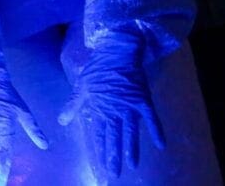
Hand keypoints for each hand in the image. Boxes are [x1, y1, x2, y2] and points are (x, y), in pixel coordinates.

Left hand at [58, 39, 164, 180]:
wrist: (117, 51)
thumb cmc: (97, 68)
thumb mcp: (80, 87)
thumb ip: (72, 105)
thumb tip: (62, 121)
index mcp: (99, 108)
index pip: (99, 134)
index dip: (100, 150)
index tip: (100, 165)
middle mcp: (114, 111)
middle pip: (114, 137)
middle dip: (114, 155)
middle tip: (113, 173)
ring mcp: (130, 106)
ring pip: (130, 132)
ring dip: (131, 149)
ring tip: (132, 166)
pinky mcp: (143, 100)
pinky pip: (152, 118)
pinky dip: (157, 131)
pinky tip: (162, 145)